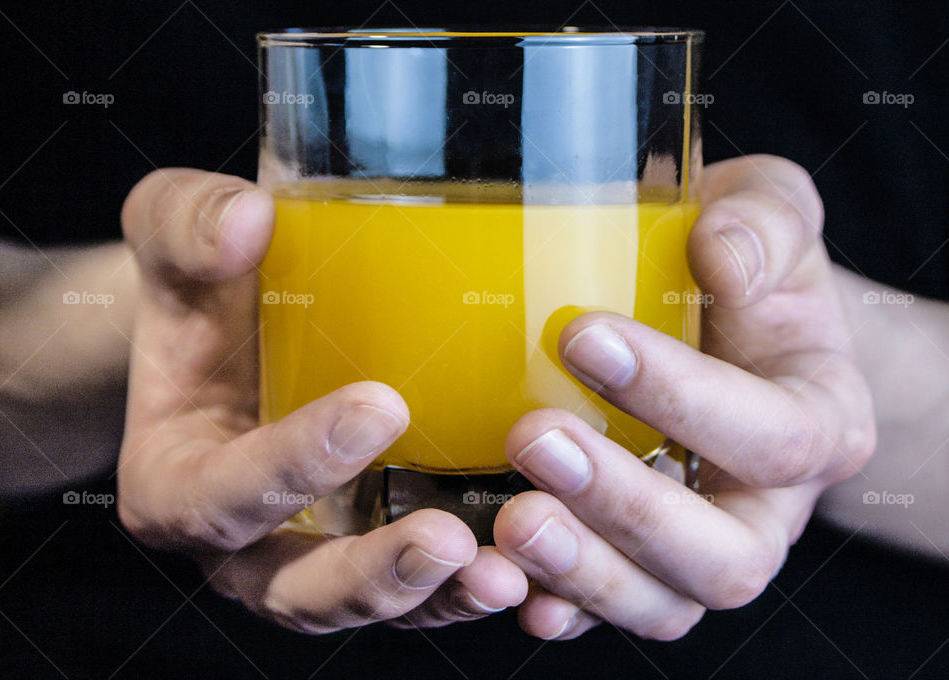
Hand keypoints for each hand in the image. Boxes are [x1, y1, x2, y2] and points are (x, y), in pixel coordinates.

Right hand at [117, 168, 526, 632]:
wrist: (240, 333)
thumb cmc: (208, 292)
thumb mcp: (175, 238)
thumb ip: (186, 226)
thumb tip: (246, 220)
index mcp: (179, 483)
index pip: (223, 496)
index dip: (292, 467)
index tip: (380, 409)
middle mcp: (248, 542)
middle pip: (300, 589)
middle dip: (376, 573)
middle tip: (449, 539)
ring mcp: (320, 553)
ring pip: (374, 603)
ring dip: (439, 597)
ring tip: (506, 574)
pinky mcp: (379, 544)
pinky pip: (426, 590)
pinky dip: (475, 586)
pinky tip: (538, 569)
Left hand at [494, 155, 876, 639]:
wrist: (726, 326)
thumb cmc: (745, 269)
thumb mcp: (770, 214)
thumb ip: (765, 222)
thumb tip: (721, 254)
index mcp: (819, 422)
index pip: (772, 435)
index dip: (682, 396)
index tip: (583, 335)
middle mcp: (768, 506)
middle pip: (724, 556)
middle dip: (626, 507)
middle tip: (535, 439)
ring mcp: (700, 546)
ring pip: (664, 603)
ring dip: (583, 571)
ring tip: (510, 520)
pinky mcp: (640, 563)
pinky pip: (606, 611)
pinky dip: (557, 605)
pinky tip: (502, 576)